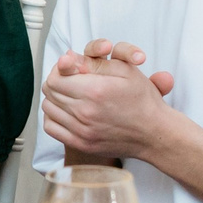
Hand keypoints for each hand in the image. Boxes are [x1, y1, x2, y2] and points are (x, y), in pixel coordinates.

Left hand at [42, 38, 176, 160]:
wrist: (154, 133)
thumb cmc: (143, 100)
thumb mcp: (125, 70)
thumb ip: (93, 62)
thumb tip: (66, 58)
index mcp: (95, 91)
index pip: (55, 78)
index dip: (59, 69)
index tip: (70, 68)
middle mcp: (85, 112)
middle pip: (49, 92)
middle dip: (57, 81)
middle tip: (70, 79)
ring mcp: (82, 131)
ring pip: (48, 108)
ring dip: (55, 98)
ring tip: (70, 94)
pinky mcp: (81, 144)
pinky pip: (51, 128)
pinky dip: (54, 117)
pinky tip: (67, 111)